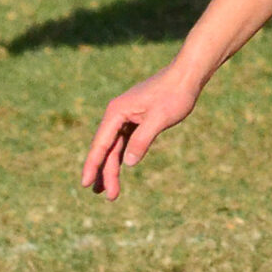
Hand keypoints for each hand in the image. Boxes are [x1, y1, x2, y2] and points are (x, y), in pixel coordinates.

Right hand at [81, 66, 201, 199]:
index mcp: (117, 112)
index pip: (101, 144)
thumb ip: (142, 140)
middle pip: (107, 148)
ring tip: (107, 190)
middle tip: (106, 196)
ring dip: (112, 167)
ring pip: (115, 146)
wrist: (187, 75)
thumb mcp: (160, 119)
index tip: (85, 184)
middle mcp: (117, 114)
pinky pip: (124, 141)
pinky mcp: (137, 118)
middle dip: (105, 172)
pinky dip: (122, 155)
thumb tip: (127, 163)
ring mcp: (126, 116)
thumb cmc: (174, 95)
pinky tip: (120, 167)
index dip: (93, 165)